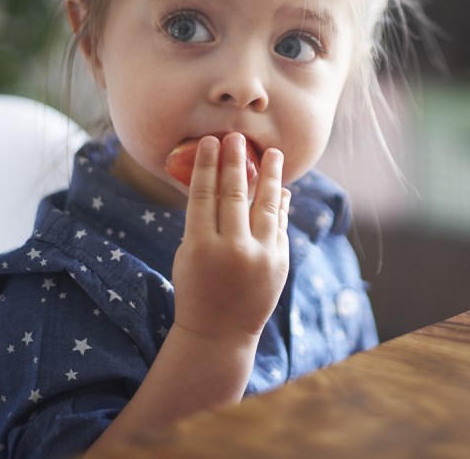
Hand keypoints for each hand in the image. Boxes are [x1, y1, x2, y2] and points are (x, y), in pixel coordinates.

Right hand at [170, 133, 289, 343]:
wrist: (219, 332)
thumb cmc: (196, 287)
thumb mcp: (188, 254)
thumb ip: (204, 221)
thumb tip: (222, 183)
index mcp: (200, 246)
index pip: (204, 195)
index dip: (207, 165)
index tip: (211, 142)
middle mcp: (232, 250)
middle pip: (234, 194)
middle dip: (236, 162)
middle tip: (237, 137)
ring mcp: (260, 256)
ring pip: (267, 206)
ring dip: (270, 176)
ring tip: (273, 153)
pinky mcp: (279, 262)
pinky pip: (280, 225)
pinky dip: (281, 205)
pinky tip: (281, 188)